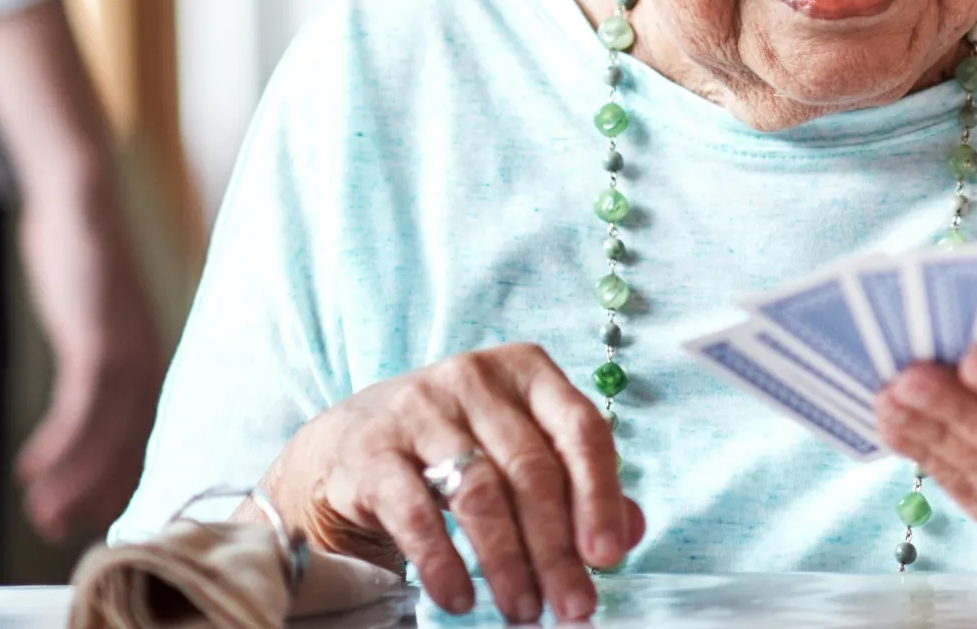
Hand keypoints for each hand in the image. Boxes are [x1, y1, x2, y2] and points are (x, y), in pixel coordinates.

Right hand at [14, 193, 164, 540]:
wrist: (79, 202)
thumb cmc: (81, 260)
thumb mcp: (93, 317)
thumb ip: (95, 357)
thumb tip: (84, 397)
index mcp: (149, 359)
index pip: (142, 436)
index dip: (115, 479)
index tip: (89, 514)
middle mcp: (148, 360)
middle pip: (131, 443)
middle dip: (97, 492)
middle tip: (60, 529)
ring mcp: (128, 349)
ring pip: (107, 434)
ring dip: (74, 479)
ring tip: (41, 515)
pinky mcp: (99, 336)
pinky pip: (82, 405)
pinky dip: (59, 442)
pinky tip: (31, 468)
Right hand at [259, 344, 641, 624]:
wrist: (348, 447)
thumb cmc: (456, 449)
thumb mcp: (520, 455)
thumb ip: (578, 488)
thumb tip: (628, 534)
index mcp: (527, 372)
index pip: (581, 429)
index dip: (600, 496)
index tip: (608, 556)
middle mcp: (474, 379)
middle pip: (532, 470)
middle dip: (557, 548)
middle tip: (573, 605)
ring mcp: (420, 409)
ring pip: (479, 492)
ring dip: (508, 562)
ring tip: (523, 610)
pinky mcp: (372, 449)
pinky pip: (415, 512)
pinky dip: (443, 562)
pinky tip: (459, 601)